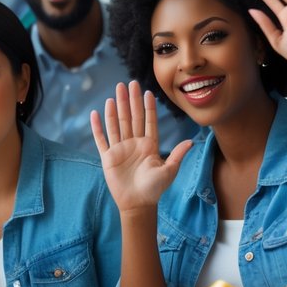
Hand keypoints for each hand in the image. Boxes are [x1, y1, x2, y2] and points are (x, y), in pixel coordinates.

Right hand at [91, 81, 190, 213]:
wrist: (137, 203)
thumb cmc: (155, 189)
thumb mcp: (169, 171)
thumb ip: (178, 155)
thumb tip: (190, 141)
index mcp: (149, 145)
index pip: (148, 121)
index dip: (148, 107)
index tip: (147, 92)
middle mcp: (134, 143)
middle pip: (132, 117)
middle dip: (131, 100)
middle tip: (129, 83)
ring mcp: (120, 149)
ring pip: (117, 124)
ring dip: (116, 108)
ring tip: (115, 93)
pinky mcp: (108, 157)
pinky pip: (101, 139)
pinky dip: (98, 127)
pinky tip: (96, 113)